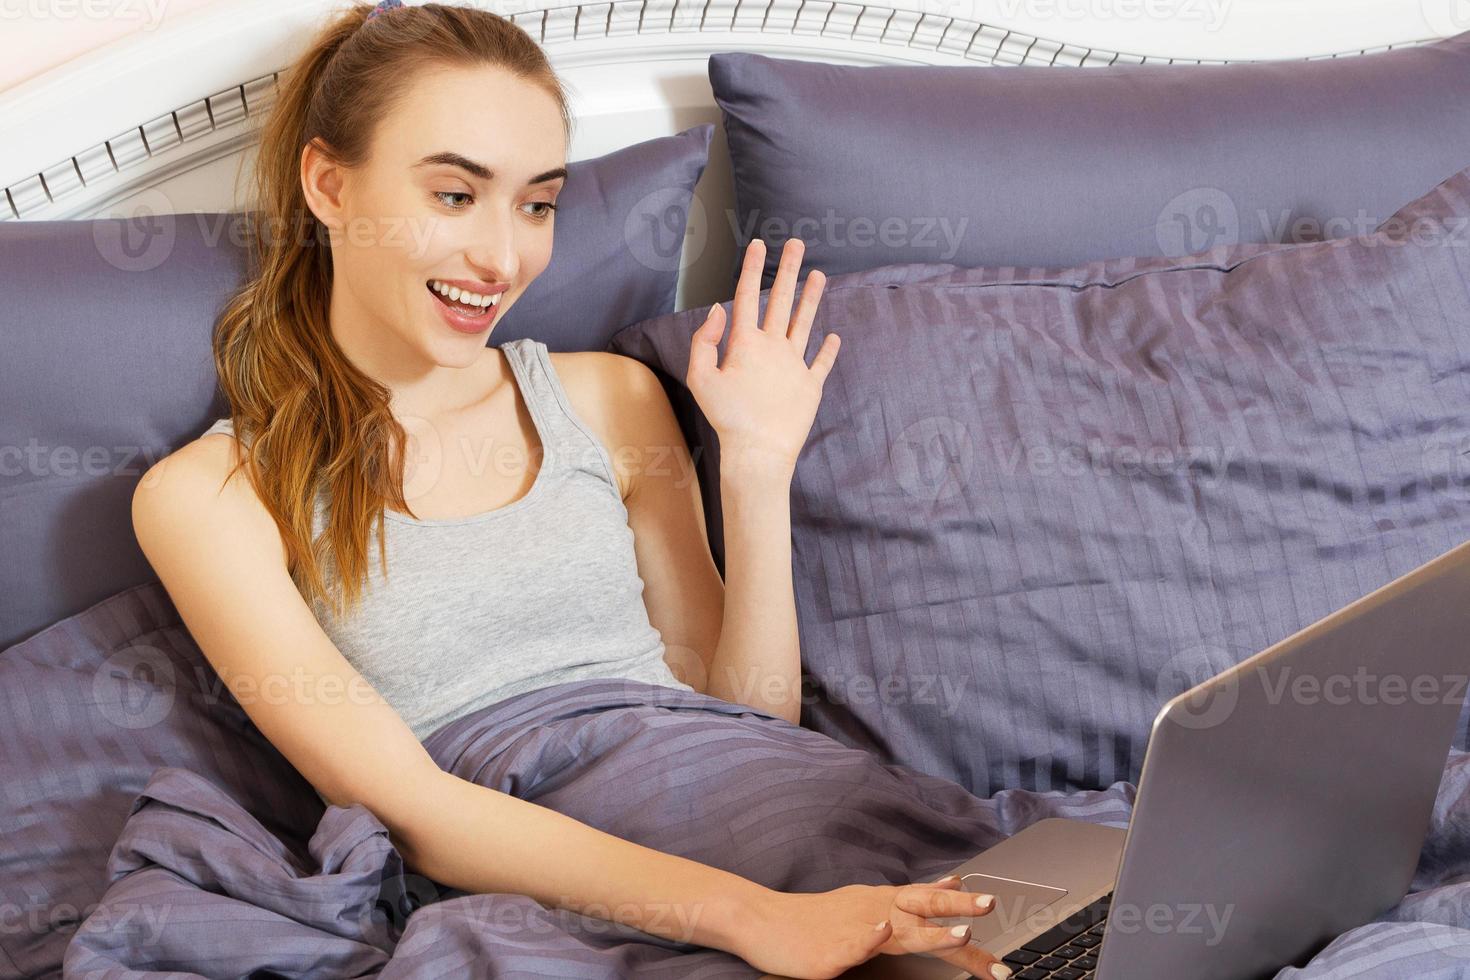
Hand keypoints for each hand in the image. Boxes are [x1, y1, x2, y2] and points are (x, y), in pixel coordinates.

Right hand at [687, 237, 838, 474]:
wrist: (759, 451)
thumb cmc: (726, 418)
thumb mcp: (700, 378)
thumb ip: (704, 341)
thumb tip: (717, 311)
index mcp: (745, 343)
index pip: (746, 297)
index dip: (751, 268)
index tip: (758, 244)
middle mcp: (774, 347)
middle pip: (781, 300)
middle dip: (787, 269)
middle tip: (797, 244)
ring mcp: (796, 365)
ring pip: (805, 323)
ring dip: (811, 298)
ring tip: (819, 276)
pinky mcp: (811, 386)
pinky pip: (821, 363)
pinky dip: (828, 350)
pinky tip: (834, 336)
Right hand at [734, 875, 1010, 979]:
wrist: (763, 921)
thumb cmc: (816, 919)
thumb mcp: (867, 902)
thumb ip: (909, 897)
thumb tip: (952, 883)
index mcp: (883, 902)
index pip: (931, 903)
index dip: (964, 910)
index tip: (998, 910)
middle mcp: (873, 911)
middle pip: (922, 907)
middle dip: (958, 909)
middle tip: (990, 905)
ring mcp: (853, 930)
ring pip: (897, 928)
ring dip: (930, 930)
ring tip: (961, 932)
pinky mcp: (831, 951)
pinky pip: (854, 943)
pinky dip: (869, 936)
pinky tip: (882, 931)